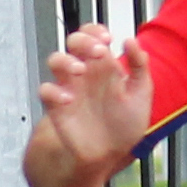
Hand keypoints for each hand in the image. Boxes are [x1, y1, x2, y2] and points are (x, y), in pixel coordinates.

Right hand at [37, 22, 153, 177]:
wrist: (110, 155)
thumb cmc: (124, 125)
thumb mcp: (140, 95)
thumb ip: (140, 67)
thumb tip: (131, 41)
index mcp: (103, 65)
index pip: (93, 36)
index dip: (96, 31)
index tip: (108, 39)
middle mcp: (84, 72)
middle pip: (74, 41)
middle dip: (84, 41)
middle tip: (99, 53)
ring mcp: (69, 87)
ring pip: (55, 59)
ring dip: (66, 60)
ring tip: (80, 71)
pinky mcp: (57, 107)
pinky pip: (46, 90)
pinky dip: (54, 92)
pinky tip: (70, 100)